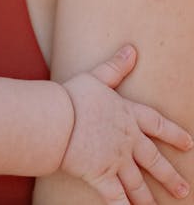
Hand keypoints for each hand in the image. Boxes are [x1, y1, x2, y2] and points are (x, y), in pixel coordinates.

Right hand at [61, 44, 192, 203]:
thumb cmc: (73, 97)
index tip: (189, 144)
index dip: (174, 134)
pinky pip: (115, 197)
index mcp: (128, 115)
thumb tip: (132, 49)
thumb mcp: (95, 78)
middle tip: (184, 189)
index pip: (157, 125)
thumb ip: (115, 67)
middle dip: (169, 176)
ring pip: (137, 182)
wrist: (58, 120)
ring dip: (148, 197)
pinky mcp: (100, 175)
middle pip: (153, 160)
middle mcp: (127, 140)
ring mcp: (115, 160)